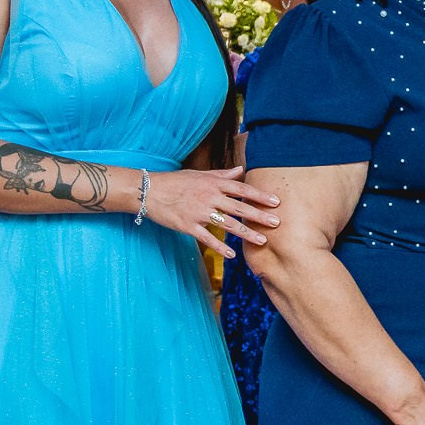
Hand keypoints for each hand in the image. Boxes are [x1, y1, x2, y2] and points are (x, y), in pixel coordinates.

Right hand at [143, 165, 280, 259]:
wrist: (148, 191)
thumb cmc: (176, 182)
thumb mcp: (199, 174)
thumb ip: (222, 175)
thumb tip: (241, 170)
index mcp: (212, 184)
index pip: (241, 189)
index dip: (259, 195)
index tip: (276, 201)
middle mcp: (208, 197)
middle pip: (238, 207)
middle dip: (259, 215)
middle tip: (277, 223)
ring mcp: (198, 212)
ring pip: (227, 224)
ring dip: (246, 233)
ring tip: (262, 240)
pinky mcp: (187, 226)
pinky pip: (207, 238)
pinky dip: (220, 247)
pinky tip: (232, 255)